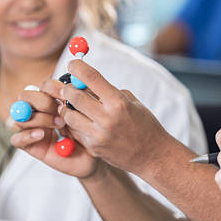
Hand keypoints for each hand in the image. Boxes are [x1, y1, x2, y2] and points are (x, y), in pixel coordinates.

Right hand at [10, 79, 99, 178]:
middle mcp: (38, 111)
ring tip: (59, 125)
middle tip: (60, 110)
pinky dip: (27, 135)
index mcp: (51, 99)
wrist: (92, 157)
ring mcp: (32, 128)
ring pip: (19, 117)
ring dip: (39, 119)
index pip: (41, 86)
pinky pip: (16, 139)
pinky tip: (42, 135)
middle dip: (42, 101)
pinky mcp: (30, 145)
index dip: (50, 87)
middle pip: (25, 97)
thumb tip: (73, 86)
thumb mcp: (86, 113)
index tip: (64, 94)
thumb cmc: (88, 133)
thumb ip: (77, 99)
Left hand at [56, 60, 176, 175]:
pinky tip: (80, 121)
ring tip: (71, 105)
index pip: (91, 78)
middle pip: (75, 96)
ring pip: (69, 115)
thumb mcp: (131, 103)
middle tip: (67, 86)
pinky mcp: (93, 147)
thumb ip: (109, 93)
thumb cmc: (144, 125)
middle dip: (68, 89)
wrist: (153, 156)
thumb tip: (85, 82)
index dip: (78, 68)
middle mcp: (107, 118)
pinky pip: (75, 131)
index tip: (72, 64)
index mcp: (118, 103)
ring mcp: (98, 135)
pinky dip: (74, 124)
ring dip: (67, 108)